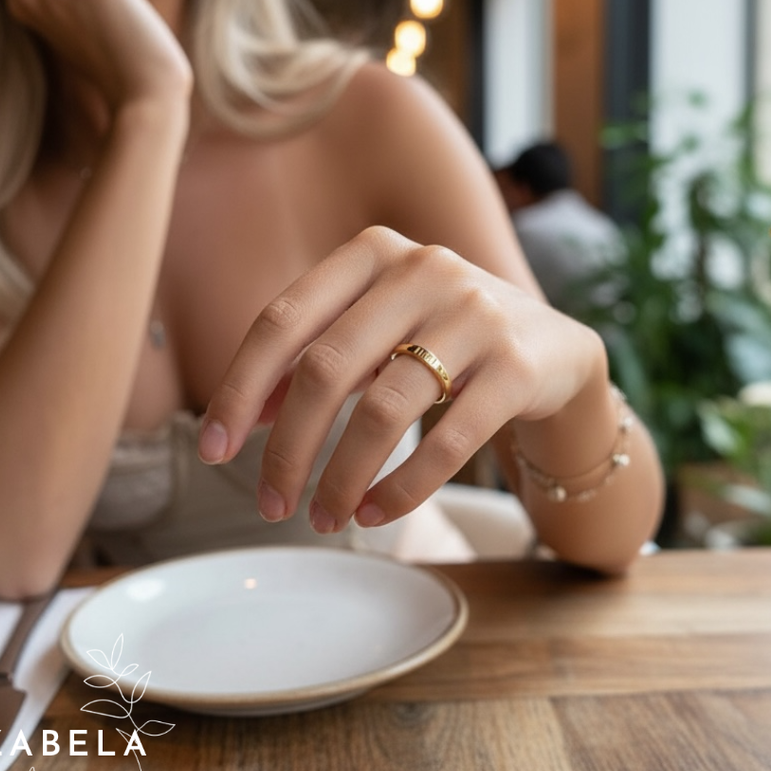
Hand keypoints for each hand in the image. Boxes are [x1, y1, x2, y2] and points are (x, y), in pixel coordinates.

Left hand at [199, 226, 599, 533]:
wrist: (556, 350)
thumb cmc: (447, 340)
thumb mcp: (379, 330)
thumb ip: (315, 356)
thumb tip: (244, 417)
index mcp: (374, 252)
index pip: (283, 320)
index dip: (240, 388)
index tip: (215, 450)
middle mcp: (424, 269)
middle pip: (325, 369)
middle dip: (287, 449)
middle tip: (269, 504)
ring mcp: (476, 313)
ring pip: (382, 409)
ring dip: (341, 476)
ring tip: (323, 518)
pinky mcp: (518, 366)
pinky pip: (448, 440)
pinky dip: (402, 487)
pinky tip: (376, 511)